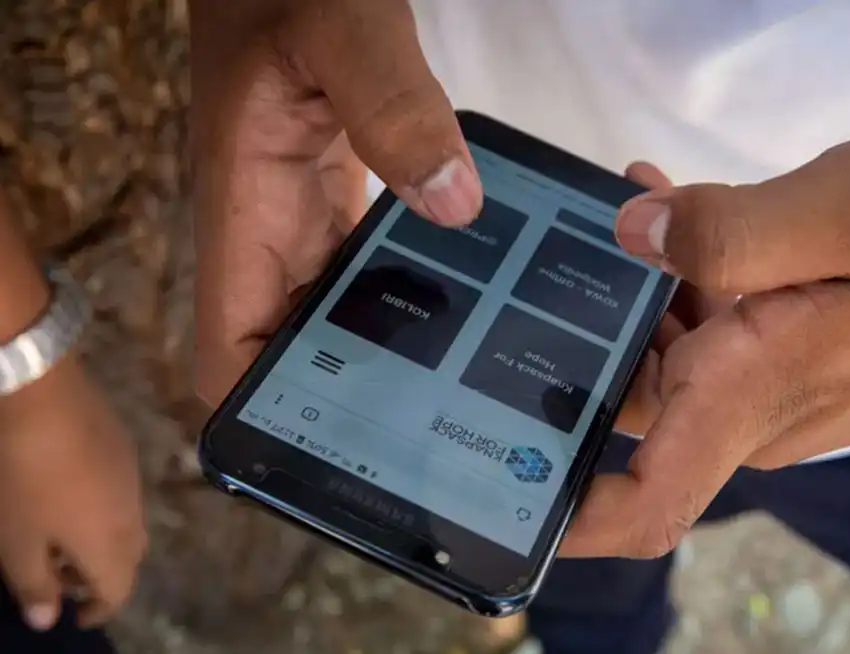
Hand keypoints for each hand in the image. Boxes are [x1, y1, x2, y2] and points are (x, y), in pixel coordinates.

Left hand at [0, 353, 145, 628]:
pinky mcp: (125, 449)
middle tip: (64, 575)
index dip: (98, 609)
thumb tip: (48, 618)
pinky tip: (72, 492)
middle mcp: (132, 515)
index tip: (73, 615)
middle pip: (130, 559)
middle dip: (104, 575)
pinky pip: (124, 493)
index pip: (117, 590)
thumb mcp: (14, 541)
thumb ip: (34, 583)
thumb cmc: (24, 478)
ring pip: (130, 524)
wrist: (43, 397)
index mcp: (109, 545)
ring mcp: (132, 479)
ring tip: (65, 533)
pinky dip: (105, 509)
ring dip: (105, 540)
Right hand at [190, 0, 482, 404]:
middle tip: (427, 441)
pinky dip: (400, 303)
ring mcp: (301, 218)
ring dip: (377, 360)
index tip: (327, 450)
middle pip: (287, 354)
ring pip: (328, 320)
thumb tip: (455, 205)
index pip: (228, 348)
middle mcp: (269, 231)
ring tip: (457, 398)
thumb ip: (393, 107)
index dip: (261, 410)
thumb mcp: (345, 33)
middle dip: (342, 404)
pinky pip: (360, 275)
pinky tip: (463, 315)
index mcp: (247, 211)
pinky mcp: (333, 200)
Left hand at [563, 135, 849, 557]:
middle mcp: (748, 410)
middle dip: (582, 335)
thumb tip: (631, 235)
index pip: (649, 500)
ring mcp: (765, 390)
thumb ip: (733, 229)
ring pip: (663, 357)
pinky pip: (705, 332)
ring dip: (637, 289)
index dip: (570, 516)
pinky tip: (674, 212)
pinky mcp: (782, 360)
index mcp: (754, 393)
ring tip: (632, 206)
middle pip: (627, 404)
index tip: (499, 494)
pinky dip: (682, 281)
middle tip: (549, 254)